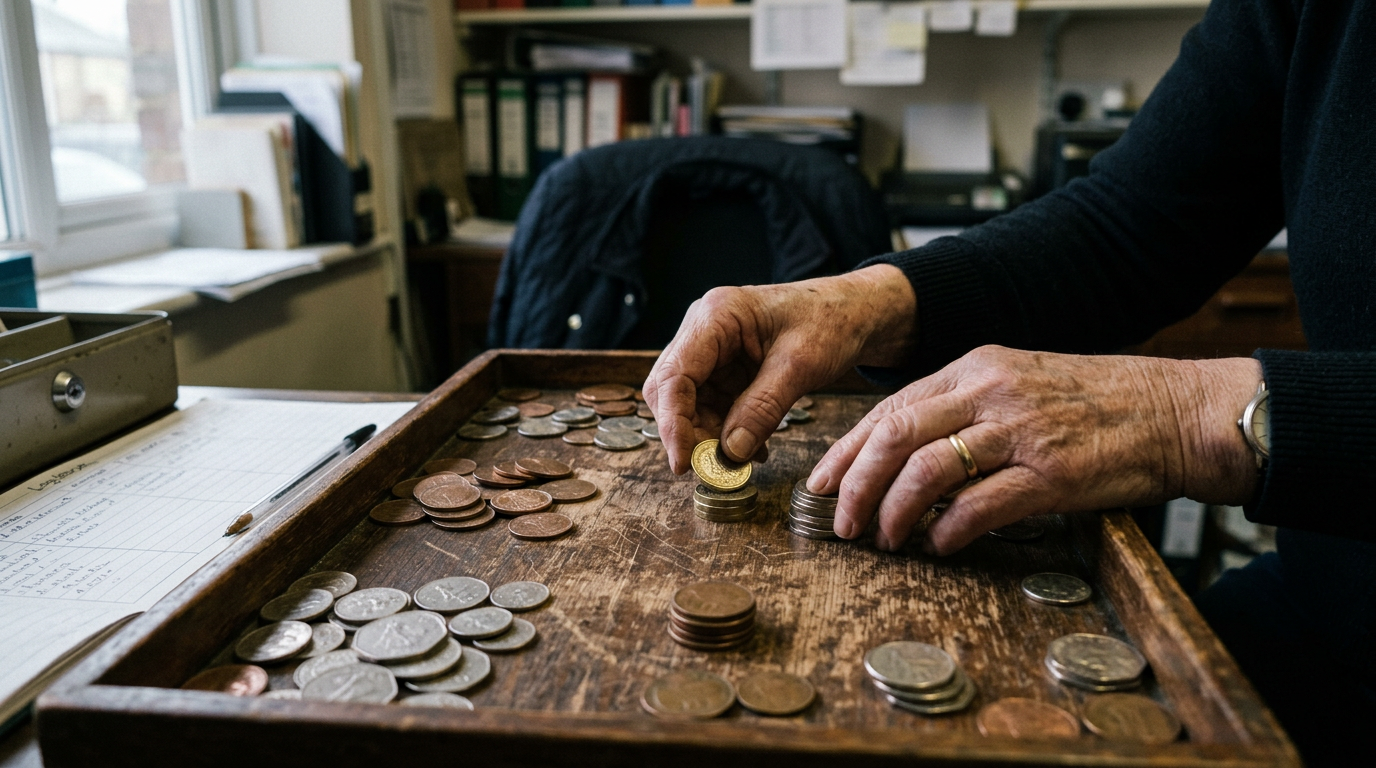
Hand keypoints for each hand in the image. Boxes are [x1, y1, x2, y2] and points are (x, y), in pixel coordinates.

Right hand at [644, 265, 917, 473]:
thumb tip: (729, 452)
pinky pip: (713, 405)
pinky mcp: (725, 367)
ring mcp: (713, 349)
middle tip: (716, 468)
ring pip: (690, 403)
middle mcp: (704, 330)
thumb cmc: (832, 321)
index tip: (684, 464)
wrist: (856, 312)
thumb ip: (762, 408)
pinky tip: (753, 448)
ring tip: (745, 460)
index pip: (673, 375)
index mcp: (716, 316)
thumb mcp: (800, 366)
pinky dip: (727, 431)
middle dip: (690, 432)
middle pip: (672, 390)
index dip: (673, 423)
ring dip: (711, 436)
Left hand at [807, 346, 1262, 553]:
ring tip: (885, 538)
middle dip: (854, 484)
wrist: (1176, 411)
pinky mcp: (1054, 474)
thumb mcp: (1020, 384)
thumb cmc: (1097, 403)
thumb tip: (904, 448)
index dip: (847, 449)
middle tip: (839, 521)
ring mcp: (1022, 431)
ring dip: (894, 511)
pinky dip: (950, 530)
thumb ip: (964, 407)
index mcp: (976, 368)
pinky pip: (981, 505)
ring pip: (927, 469)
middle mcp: (990, 392)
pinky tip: (940, 546)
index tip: (822, 482)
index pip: (890, 407)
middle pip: (894, 435)